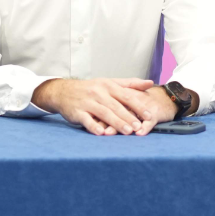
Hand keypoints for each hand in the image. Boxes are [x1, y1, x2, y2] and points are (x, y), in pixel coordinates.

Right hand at [32, 78, 157, 135]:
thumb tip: (150, 83)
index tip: (148, 115)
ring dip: (116, 123)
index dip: (138, 105)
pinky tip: (101, 133)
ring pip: (104, 113)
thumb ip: (130, 84)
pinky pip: (86, 120)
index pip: (126, 95)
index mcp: (108, 86)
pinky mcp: (77, 112)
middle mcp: (99, 93)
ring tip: (127, 132)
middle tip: (139, 127)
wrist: (64, 91)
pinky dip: (93, 126)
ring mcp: (88, 102)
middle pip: (116, 106)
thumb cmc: (91, 88)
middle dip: (128, 117)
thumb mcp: (110, 82)